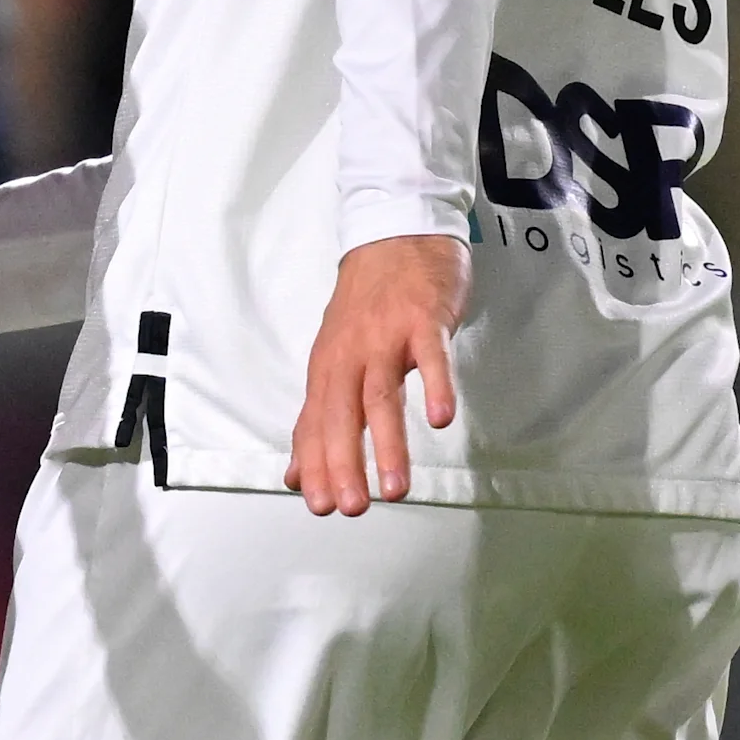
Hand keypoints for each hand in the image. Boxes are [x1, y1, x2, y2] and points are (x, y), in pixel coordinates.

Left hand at [284, 233, 468, 514]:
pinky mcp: (423, 319)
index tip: (318, 506)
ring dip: (386, 443)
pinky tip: (442, 419)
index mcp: (328, 367)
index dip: (316, 464)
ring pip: (382, 394)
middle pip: (341, 413)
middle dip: (343, 463)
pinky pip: (431, 356)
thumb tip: (297, 472)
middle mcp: (351, 353)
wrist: (395, 231)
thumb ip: (320, 414)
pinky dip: (435, 386)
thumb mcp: (337, 355)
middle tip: (350, 508)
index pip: (315, 423)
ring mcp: (387, 335)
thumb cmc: (369, 302)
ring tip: (395, 487)